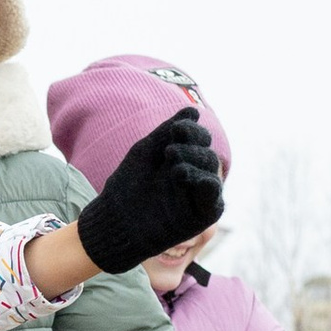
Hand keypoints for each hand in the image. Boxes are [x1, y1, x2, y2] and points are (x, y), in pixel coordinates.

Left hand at [74, 109, 224, 278]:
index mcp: (181, 159)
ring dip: (196, 163)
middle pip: (208, 155)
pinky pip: (214, 199)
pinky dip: (208, 185)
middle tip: (170, 151)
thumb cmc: (127, 186)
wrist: (116, 220)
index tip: (177, 128)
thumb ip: (169, 131)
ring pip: (212, 173)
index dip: (193, 130)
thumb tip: (194, 110)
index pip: (200, 139)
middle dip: (193, 148)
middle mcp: (193, 176)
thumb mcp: (147, 151)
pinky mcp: (201, 217)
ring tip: (174, 167)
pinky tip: (191, 177)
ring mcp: (198, 197)